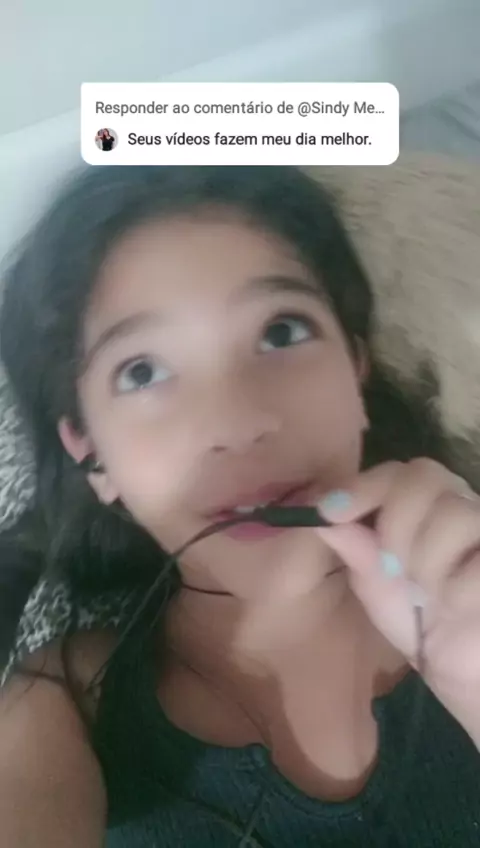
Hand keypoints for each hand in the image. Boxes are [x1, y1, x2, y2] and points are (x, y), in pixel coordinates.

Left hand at [315, 458, 479, 744]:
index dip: (363, 485)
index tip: (330, 512)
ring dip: (427, 562)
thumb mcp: (377, 586)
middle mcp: (464, 505)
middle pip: (424, 478)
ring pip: (453, 514)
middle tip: (392, 568)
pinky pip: (479, 560)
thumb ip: (357, 549)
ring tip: (429, 595)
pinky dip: (457, 589)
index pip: (401, 472)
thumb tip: (324, 518)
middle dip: (395, 523)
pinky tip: (454, 607)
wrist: (463, 670)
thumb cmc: (420, 623)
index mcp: (430, 505)